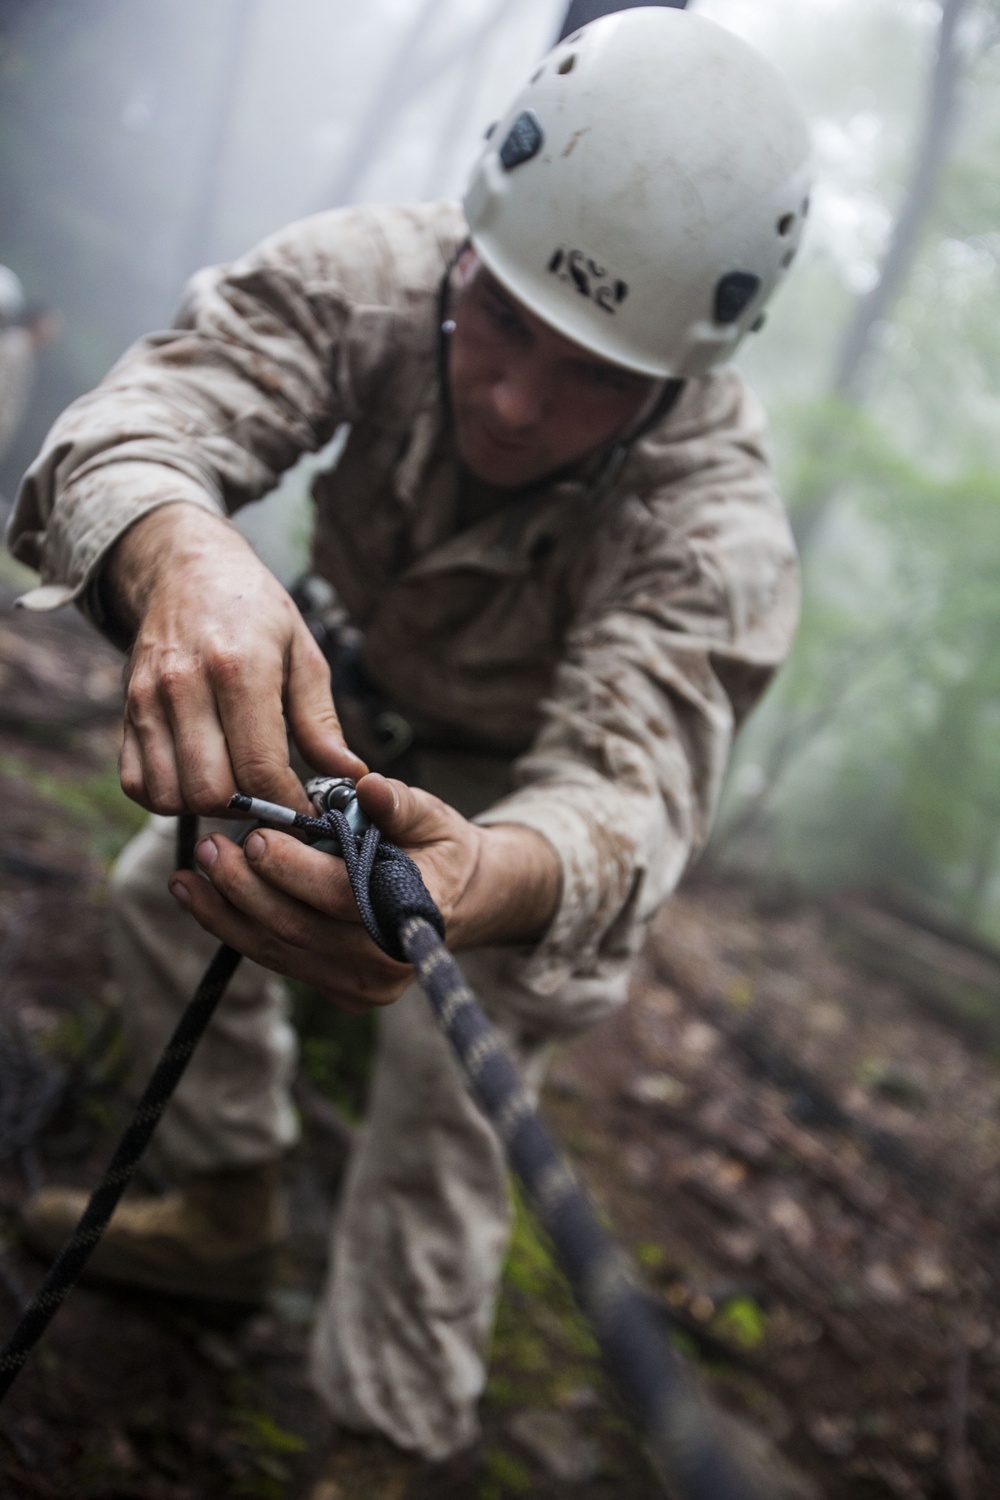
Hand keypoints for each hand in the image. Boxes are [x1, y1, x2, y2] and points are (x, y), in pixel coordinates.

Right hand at [107, 504, 365, 814]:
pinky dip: (168, 798)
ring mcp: (146, 699)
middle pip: (211, 790)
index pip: (259, 767)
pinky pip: (137, 784)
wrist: (186, 570)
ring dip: (208, 808)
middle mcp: (184, 684)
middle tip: (271, 801)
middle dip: (248, 809)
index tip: (305, 811)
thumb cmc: (254, 612)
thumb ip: (321, 720)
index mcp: (239, 666)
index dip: (287, 804)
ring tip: (237, 789)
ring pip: (171, 795)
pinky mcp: (124, 711)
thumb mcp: (303, 653)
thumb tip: (350, 775)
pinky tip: (199, 779)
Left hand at [167, 773, 561, 1011]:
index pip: (344, 897)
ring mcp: (361, 986)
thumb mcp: (431, 816)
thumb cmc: (439, 848)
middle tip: (212, 847)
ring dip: (226, 910)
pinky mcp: (335, 989)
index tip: (257, 836)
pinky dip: (231, 926)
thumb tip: (369, 787)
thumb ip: (399, 804)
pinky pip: (275, 957)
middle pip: (300, 929)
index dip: (296, 871)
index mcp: (418, 914)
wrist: (456, 898)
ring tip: (193, 869)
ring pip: (278, 948)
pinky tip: (198, 896)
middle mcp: (388, 963)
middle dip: (247, 887)